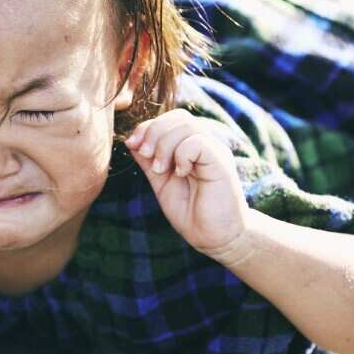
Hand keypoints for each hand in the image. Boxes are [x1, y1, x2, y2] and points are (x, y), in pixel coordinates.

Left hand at [124, 109, 248, 257]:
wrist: (214, 237)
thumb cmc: (190, 211)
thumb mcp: (161, 183)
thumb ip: (149, 162)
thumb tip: (131, 141)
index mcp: (191, 146)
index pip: (171, 119)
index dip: (148, 127)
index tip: (132, 145)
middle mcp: (205, 144)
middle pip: (178, 117)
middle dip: (154, 132)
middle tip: (146, 156)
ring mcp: (215, 151)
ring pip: (187, 126)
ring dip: (165, 145)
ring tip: (161, 169)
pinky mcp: (221, 162)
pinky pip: (198, 142)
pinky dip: (182, 155)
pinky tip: (182, 173)